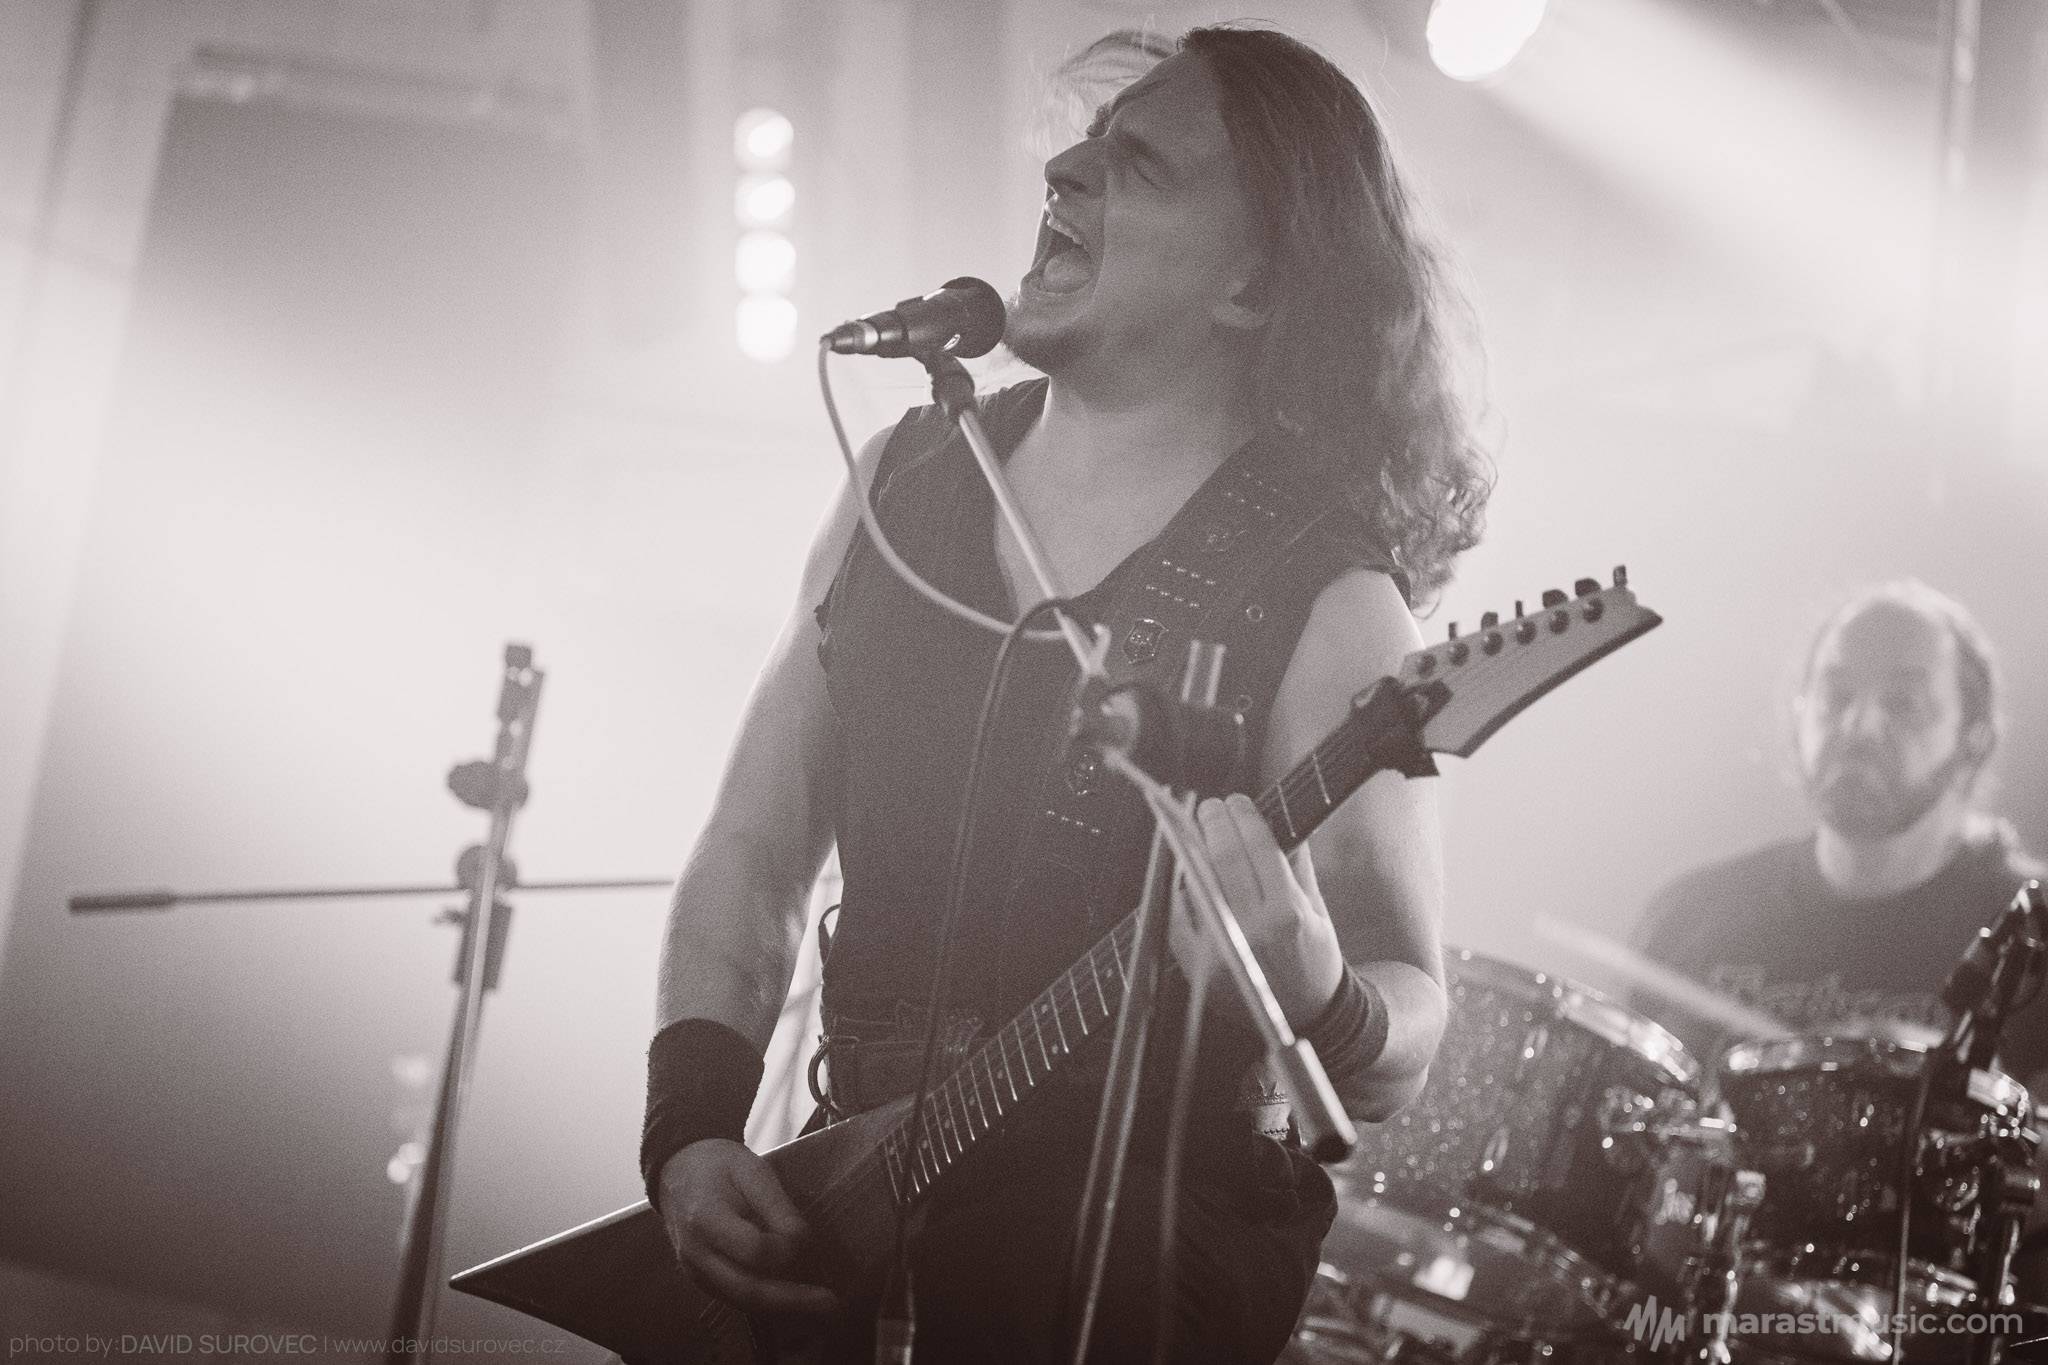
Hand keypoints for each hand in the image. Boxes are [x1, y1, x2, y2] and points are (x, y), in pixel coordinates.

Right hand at [657, 1139, 838, 1315]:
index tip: (805, 1238)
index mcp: (706, 1218)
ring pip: (741, 1301)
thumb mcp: (752, 1170)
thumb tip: (801, 1242)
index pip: (752, 1250)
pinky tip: (792, 1298)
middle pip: (747, 1290)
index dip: (784, 1249)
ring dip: (782, 1307)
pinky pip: (733, 1297)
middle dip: (792, 1300)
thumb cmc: (718, 1165)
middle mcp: (696, 1253)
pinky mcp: (699, 1279)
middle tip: (832, 1303)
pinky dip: (765, 1301)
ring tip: (819, 1305)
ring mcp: (693, 1271)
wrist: (678, 1169)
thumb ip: (777, 1207)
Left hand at [1177, 793, 1345, 1028]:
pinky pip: (1177, 918)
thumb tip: (1279, 821)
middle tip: (1209, 807)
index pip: (1257, 847)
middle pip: (1223, 858)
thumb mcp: (1318, 910)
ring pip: (1197, 882)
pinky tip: (1181, 870)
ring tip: (1192, 829)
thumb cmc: (1314, 957)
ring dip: (1191, 848)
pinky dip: (1176, 890)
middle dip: (1213, 823)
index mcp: (1289, 912)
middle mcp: (1255, 930)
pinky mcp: (1200, 968)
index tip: (1236, 801)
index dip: (1243, 817)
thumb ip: (1297, 865)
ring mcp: (1224, 949)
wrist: (1306, 1014)